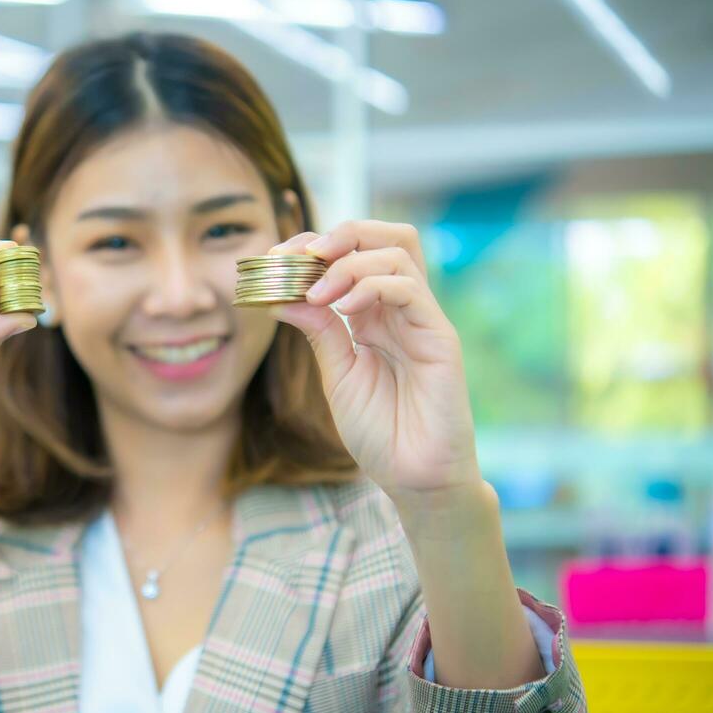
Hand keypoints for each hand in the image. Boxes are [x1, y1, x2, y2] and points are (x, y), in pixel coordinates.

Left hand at [267, 221, 481, 507]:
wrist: (414, 478)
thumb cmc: (380, 432)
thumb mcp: (337, 375)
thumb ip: (318, 331)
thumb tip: (280, 294)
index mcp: (373, 315)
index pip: (351, 256)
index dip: (311, 248)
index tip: (272, 261)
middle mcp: (400, 309)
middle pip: (384, 237)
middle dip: (337, 235)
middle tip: (297, 256)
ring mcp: (423, 319)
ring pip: (397, 252)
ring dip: (347, 262)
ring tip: (314, 291)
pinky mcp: (440, 338)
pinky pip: (409, 289)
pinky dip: (370, 285)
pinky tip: (340, 308)